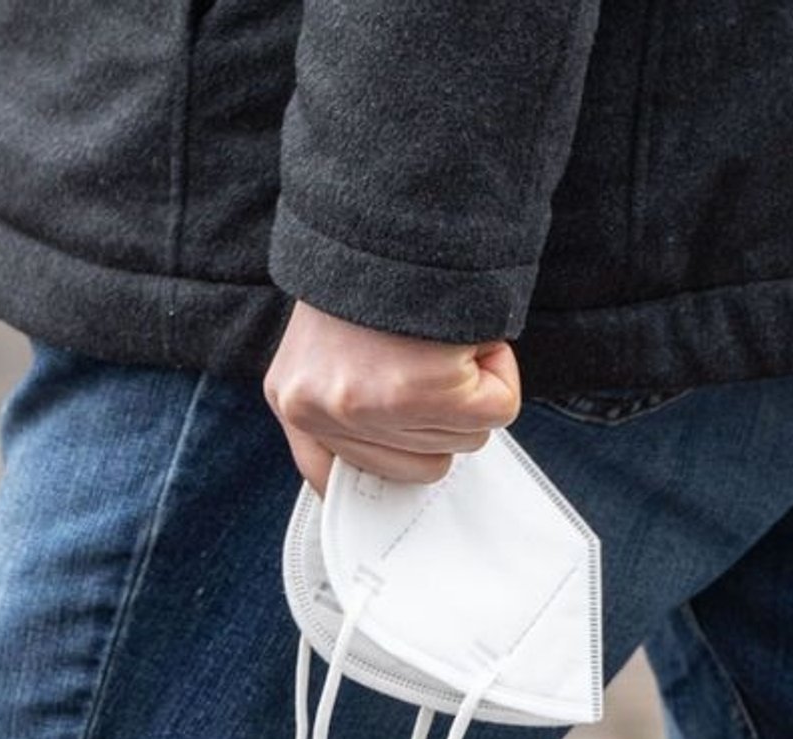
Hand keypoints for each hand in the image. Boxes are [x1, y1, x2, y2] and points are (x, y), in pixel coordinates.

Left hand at [263, 300, 522, 494]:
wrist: (394, 209)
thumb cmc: (375, 275)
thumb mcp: (334, 349)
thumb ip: (355, 404)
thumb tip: (412, 456)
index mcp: (293, 397)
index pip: (329, 477)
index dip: (382, 465)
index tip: (408, 449)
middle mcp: (320, 407)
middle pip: (422, 464)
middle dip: (444, 415)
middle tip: (431, 358)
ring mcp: (367, 404)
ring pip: (464, 438)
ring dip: (472, 390)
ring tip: (444, 339)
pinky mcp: (420, 390)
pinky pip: (495, 411)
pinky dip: (500, 374)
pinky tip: (468, 337)